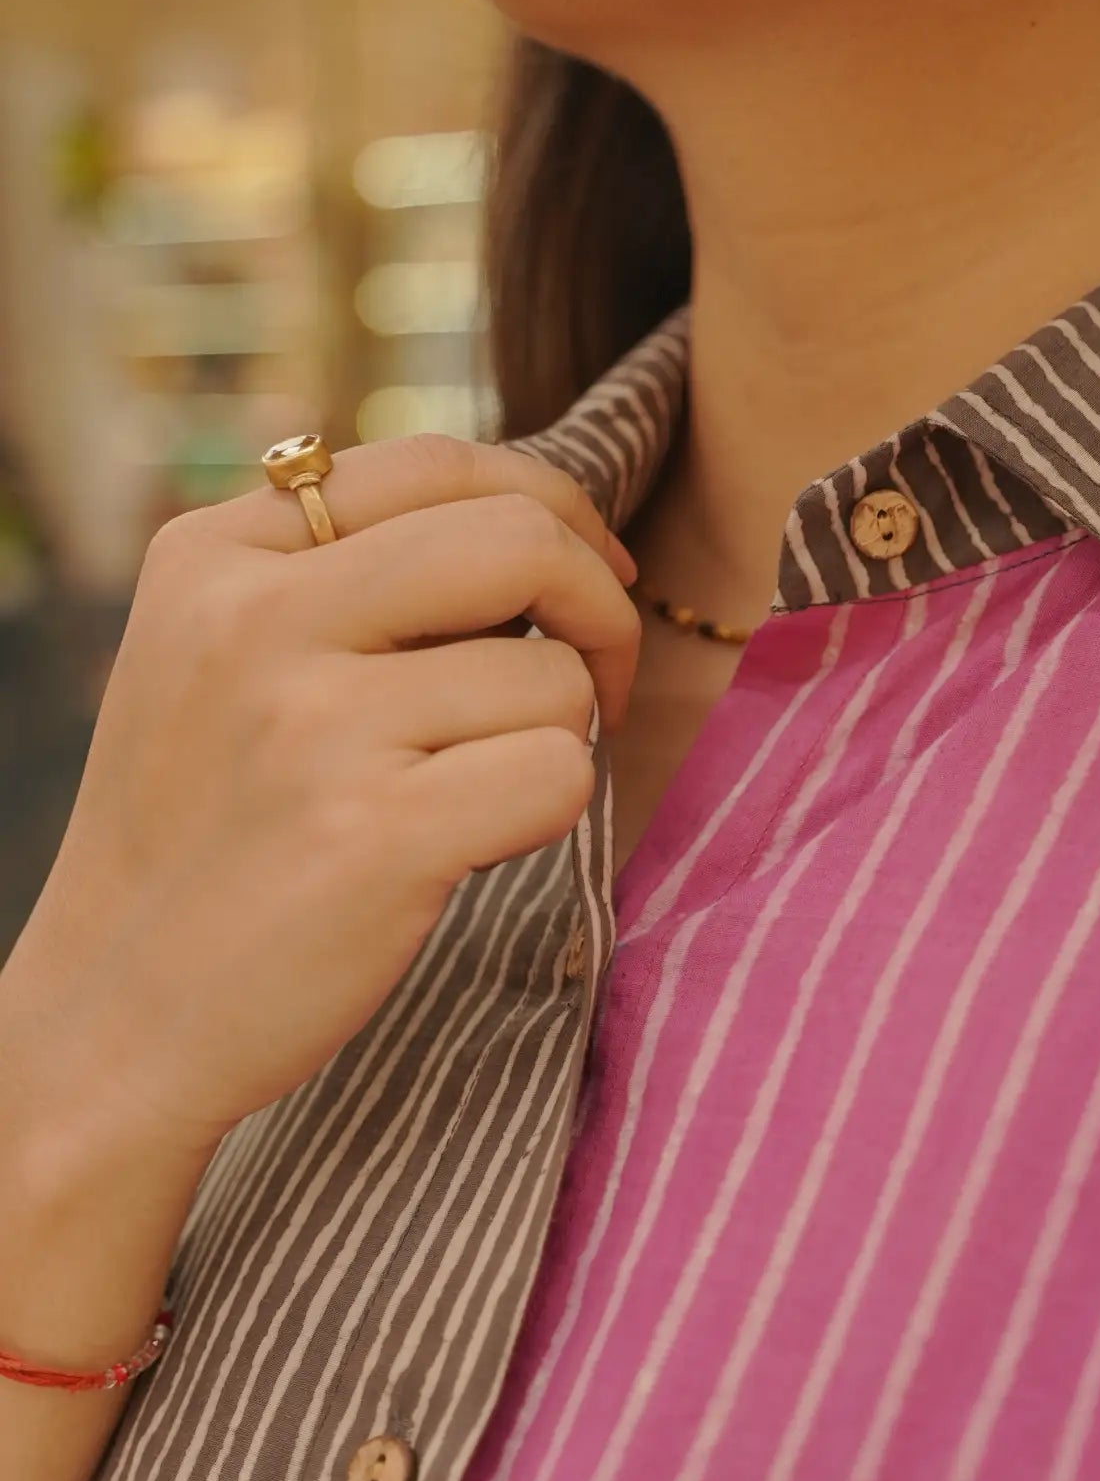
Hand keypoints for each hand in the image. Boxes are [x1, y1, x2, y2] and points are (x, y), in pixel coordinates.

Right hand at [0, 433, 640, 1160]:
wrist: (115, 1017)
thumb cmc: (201, 837)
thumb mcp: (211, 660)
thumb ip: (331, 572)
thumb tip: (525, 519)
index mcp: (215, 556)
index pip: (437, 464)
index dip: (553, 507)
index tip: (593, 575)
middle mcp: (256, 619)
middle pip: (520, 538)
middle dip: (602, 607)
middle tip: (600, 679)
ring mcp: (312, 726)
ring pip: (553, 677)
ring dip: (556, 738)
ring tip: (472, 792)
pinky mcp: (375, 836)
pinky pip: (559, 775)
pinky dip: (550, 813)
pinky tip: (475, 845)